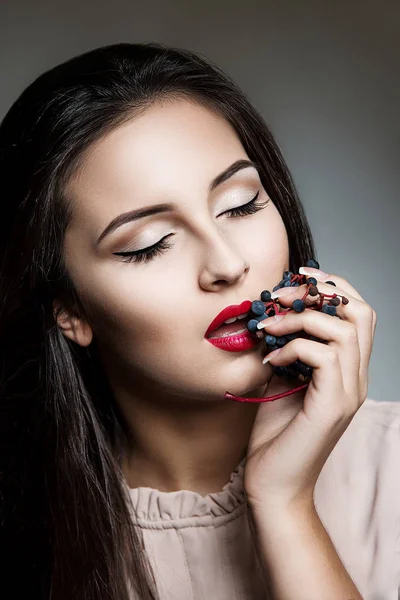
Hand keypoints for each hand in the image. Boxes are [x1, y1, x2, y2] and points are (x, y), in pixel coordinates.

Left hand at [243, 271, 376, 512]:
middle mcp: (356, 378)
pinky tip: (270, 360)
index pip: (360, 313)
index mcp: (348, 371)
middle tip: (282, 295)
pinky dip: (292, 347)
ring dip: (300, 319)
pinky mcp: (333, 405)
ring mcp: (349, 392)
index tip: (299, 277)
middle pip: (362, 312)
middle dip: (320, 292)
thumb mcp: (281, 380)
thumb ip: (287, 348)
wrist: (273, 484)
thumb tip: (274, 314)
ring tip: (269, 329)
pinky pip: (322, 356)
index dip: (334, 286)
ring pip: (344, 330)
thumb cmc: (275, 434)